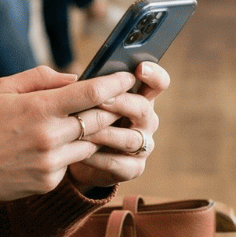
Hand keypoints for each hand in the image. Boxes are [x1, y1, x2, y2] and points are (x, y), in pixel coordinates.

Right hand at [0, 67, 137, 201]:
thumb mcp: (4, 88)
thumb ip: (42, 78)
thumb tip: (76, 78)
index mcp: (38, 108)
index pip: (91, 93)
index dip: (115, 84)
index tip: (127, 78)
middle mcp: (49, 136)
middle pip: (100, 119)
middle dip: (114, 107)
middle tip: (123, 99)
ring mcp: (50, 162)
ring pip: (91, 143)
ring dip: (95, 132)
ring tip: (92, 121)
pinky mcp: (49, 182)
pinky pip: (73, 162)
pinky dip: (73, 151)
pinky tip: (61, 145)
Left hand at [68, 62, 168, 189]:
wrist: (78, 156)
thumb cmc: (84, 118)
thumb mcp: (85, 99)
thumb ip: (87, 85)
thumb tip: (76, 78)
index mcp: (141, 97)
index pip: (158, 83)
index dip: (154, 74)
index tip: (140, 68)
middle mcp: (147, 120)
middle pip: (143, 108)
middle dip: (121, 103)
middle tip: (100, 100)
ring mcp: (143, 146)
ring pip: (130, 138)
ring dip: (106, 133)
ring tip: (83, 130)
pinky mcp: (133, 168)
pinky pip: (117, 162)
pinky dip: (98, 157)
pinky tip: (81, 152)